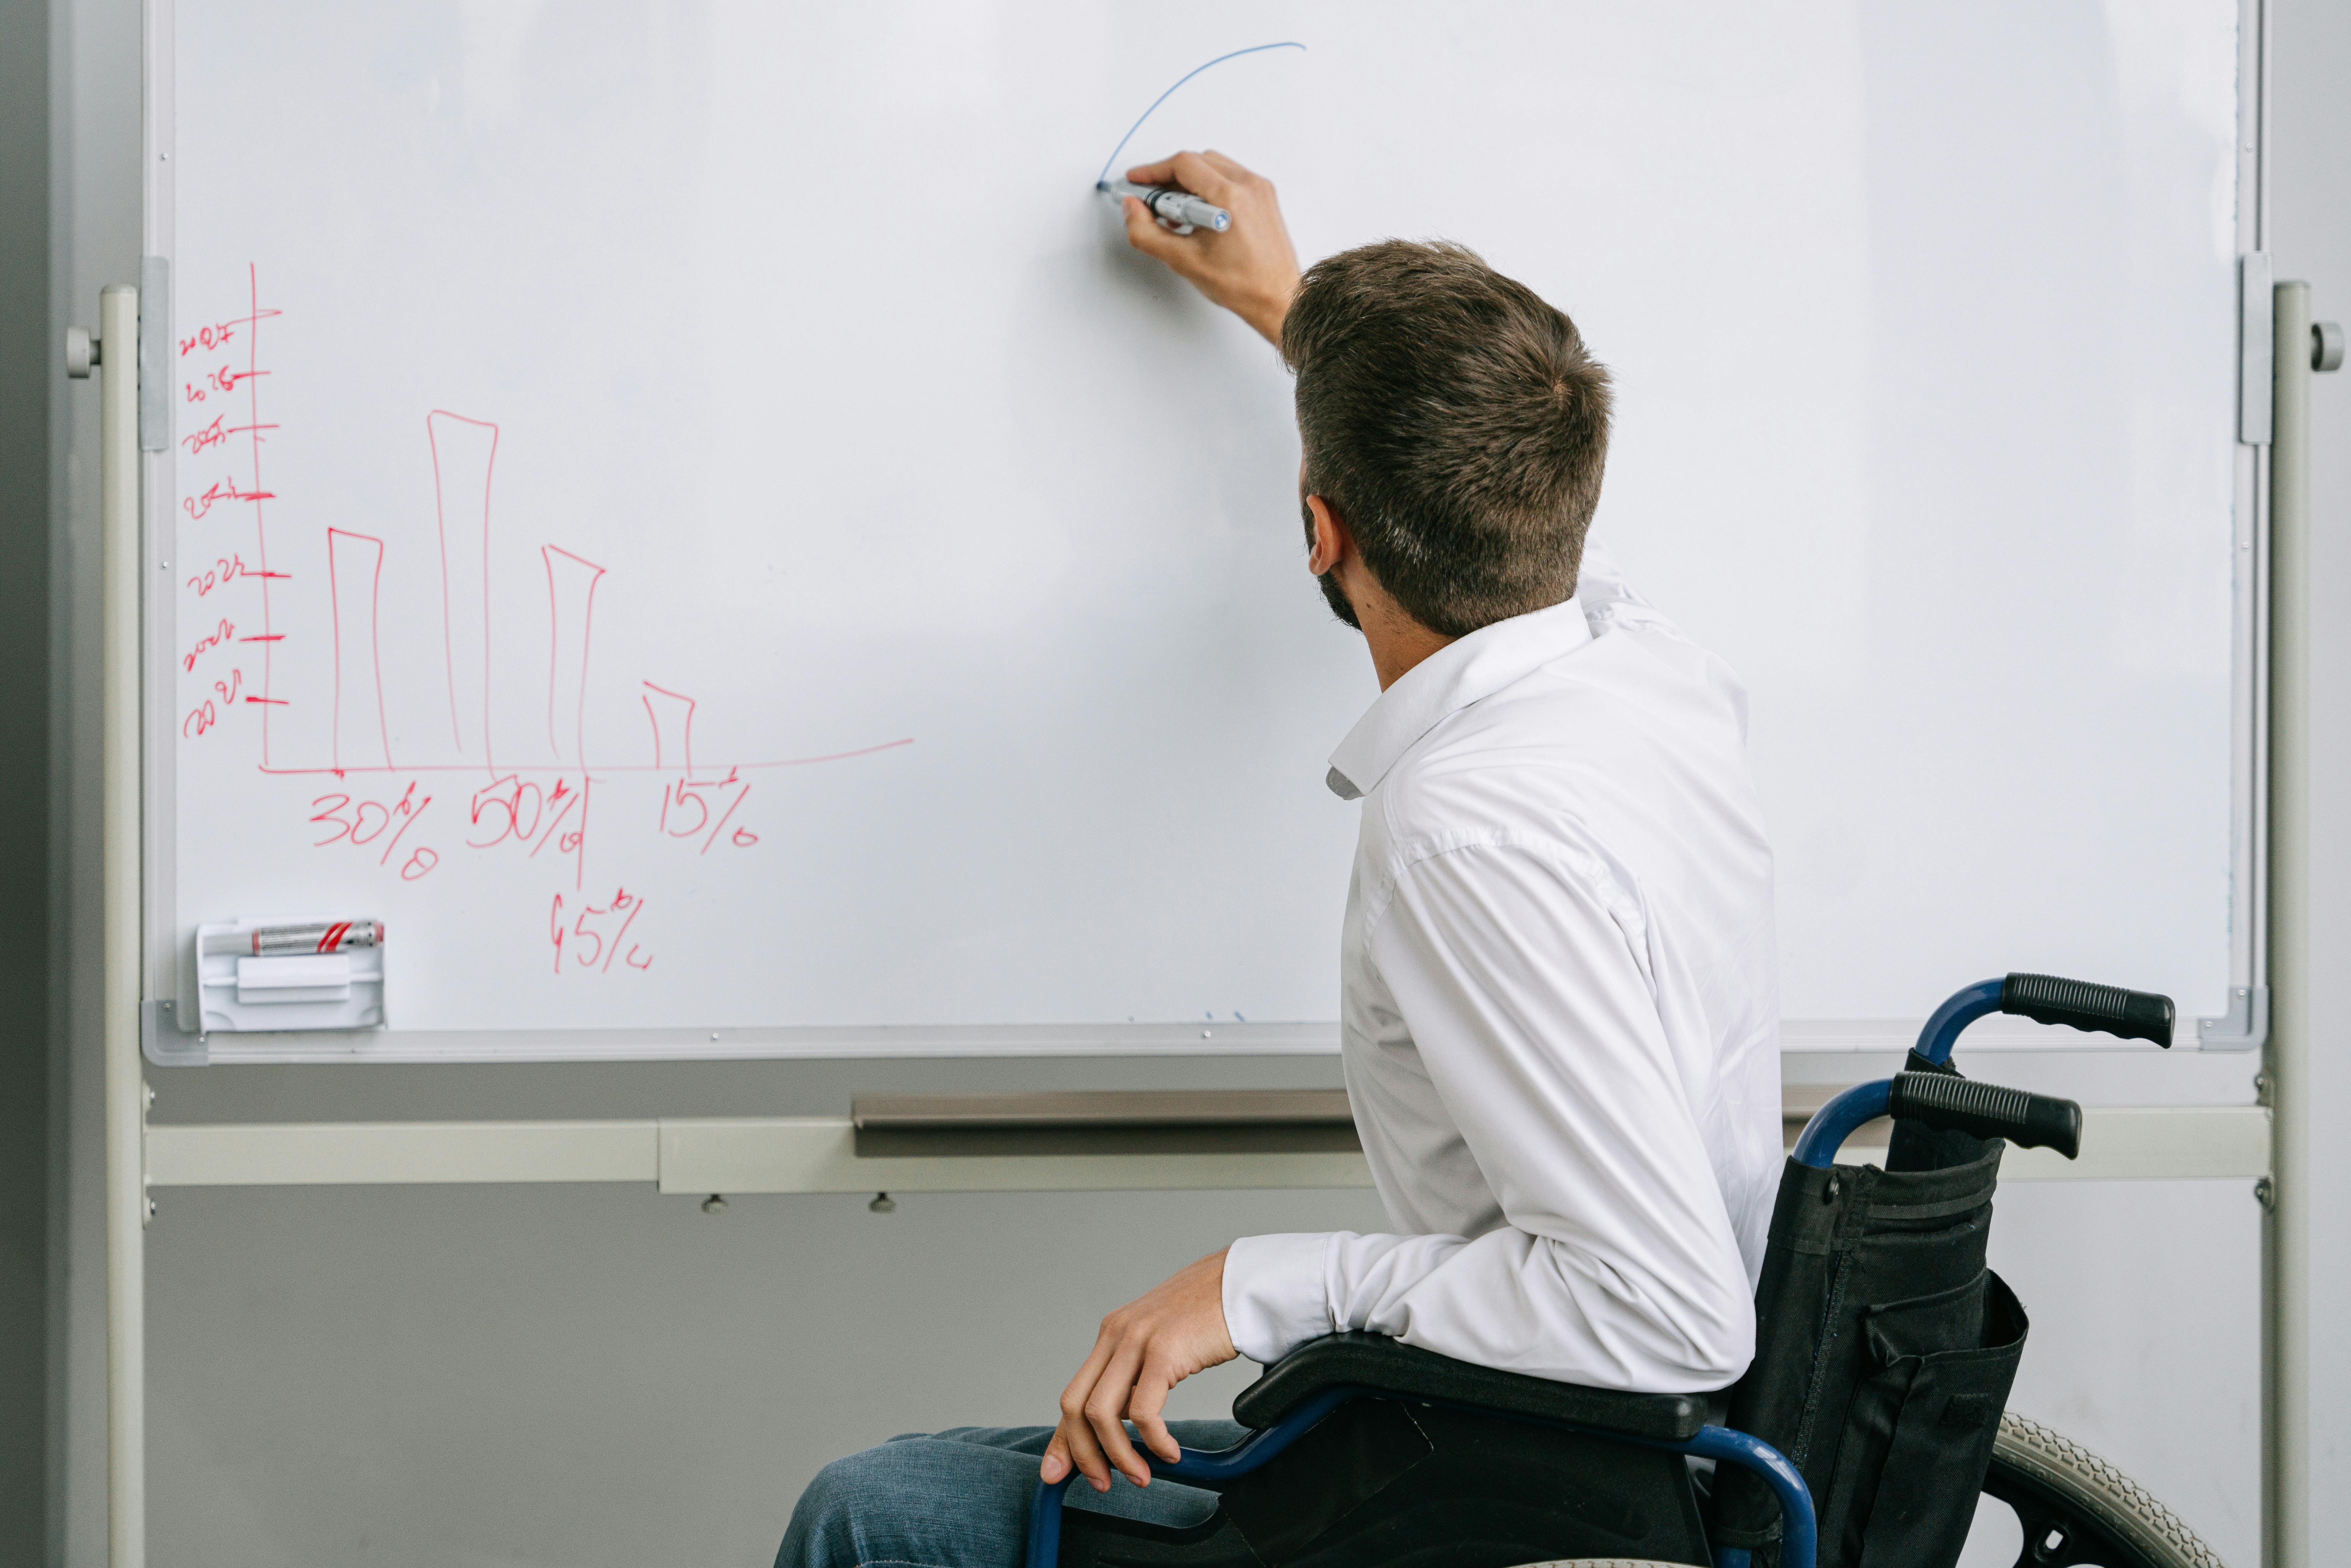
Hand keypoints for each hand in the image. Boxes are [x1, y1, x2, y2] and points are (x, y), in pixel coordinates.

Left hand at [1040, 1248, 1237, 1490]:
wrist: (1241, 1283)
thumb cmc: (1207, 1316)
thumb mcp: (1159, 1343)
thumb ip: (1134, 1375)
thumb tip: (1119, 1421)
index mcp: (1111, 1333)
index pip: (1073, 1395)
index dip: (1063, 1440)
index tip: (1057, 1474)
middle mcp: (1116, 1334)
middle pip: (1075, 1406)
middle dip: (1083, 1454)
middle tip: (1103, 1482)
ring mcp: (1137, 1341)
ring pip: (1102, 1412)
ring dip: (1118, 1454)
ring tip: (1141, 1474)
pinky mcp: (1163, 1352)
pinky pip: (1143, 1411)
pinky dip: (1154, 1441)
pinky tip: (1169, 1452)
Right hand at [1119, 152, 1300, 345]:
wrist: (1277, 298)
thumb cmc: (1241, 285)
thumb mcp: (1182, 261)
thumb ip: (1147, 233)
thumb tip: (1132, 208)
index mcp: (1229, 198)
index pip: (1182, 165)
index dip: (1152, 171)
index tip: (1136, 181)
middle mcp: (1248, 186)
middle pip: (1197, 161)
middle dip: (1168, 177)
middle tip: (1151, 200)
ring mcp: (1259, 189)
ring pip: (1213, 166)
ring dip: (1188, 181)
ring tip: (1175, 212)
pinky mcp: (1265, 196)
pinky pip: (1230, 176)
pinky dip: (1208, 187)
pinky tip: (1198, 213)